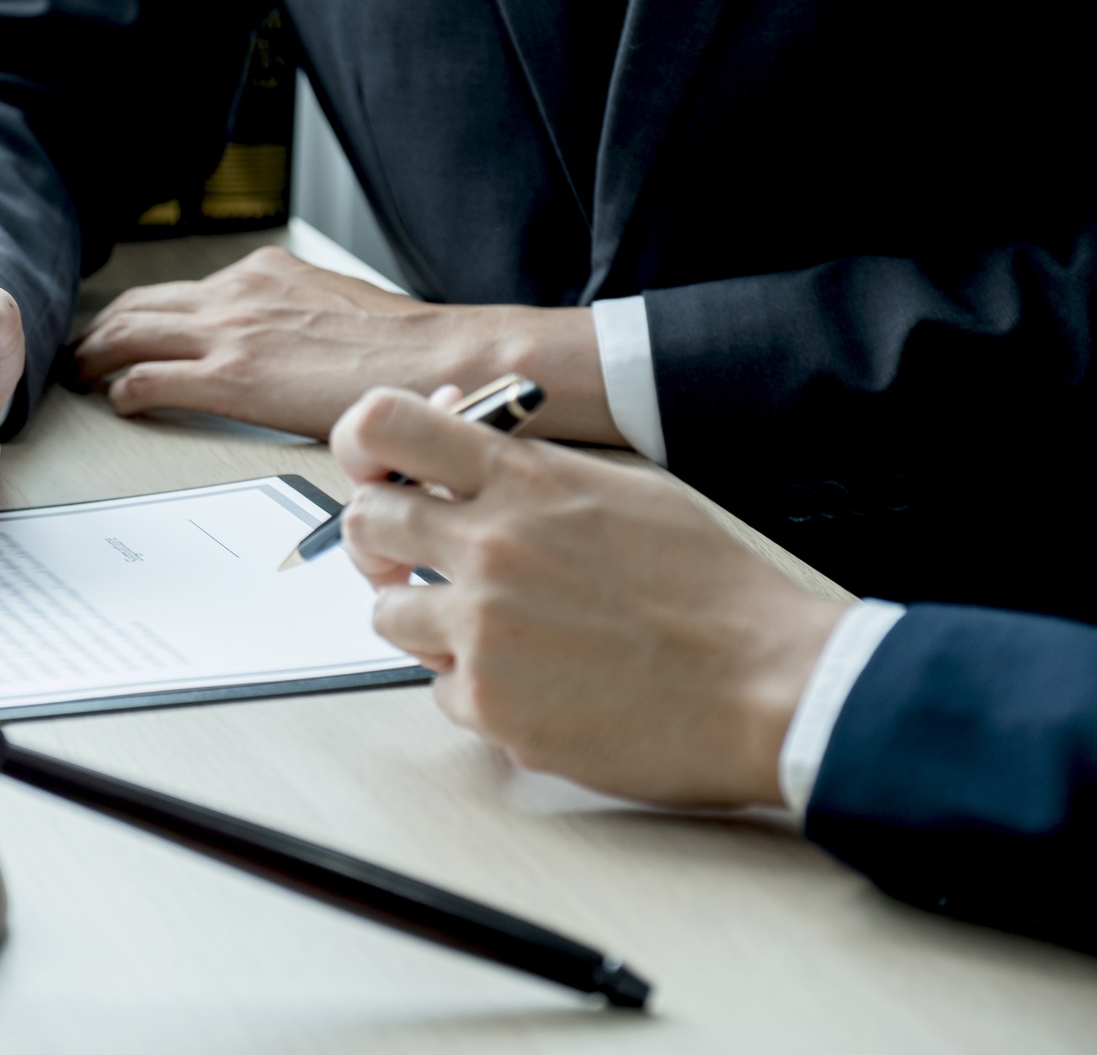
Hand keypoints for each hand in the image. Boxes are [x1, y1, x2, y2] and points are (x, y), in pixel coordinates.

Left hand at [74, 246, 624, 443]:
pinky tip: (117, 406)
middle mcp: (237, 292)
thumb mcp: (335, 305)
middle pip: (138, 306)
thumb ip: (293, 314)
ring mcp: (230, 333)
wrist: (438, 357)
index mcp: (263, 272)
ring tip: (79, 379)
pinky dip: (122, 393)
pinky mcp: (232, 379)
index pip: (179, 290)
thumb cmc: (403, 348)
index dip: (139, 312)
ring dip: (95, 359)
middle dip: (101, 331)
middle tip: (79, 356)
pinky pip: (148, 382)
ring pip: (128, 337)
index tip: (120, 329)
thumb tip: (283, 339)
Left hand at [331, 386, 846, 806]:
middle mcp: (489, 548)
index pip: (384, 425)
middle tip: (409, 560)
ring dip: (424, 621)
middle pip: (364, 523)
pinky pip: (439, 689)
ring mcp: (482, 630)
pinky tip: (536, 682)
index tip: (375, 473)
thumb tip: (456, 430)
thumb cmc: (709, 590)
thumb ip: (528, 464)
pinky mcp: (489, 704)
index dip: (361, 446)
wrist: (768, 687)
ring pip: (385, 615)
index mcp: (524, 481)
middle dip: (380, 542)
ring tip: (493, 628)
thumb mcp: (622, 490)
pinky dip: (476, 688)